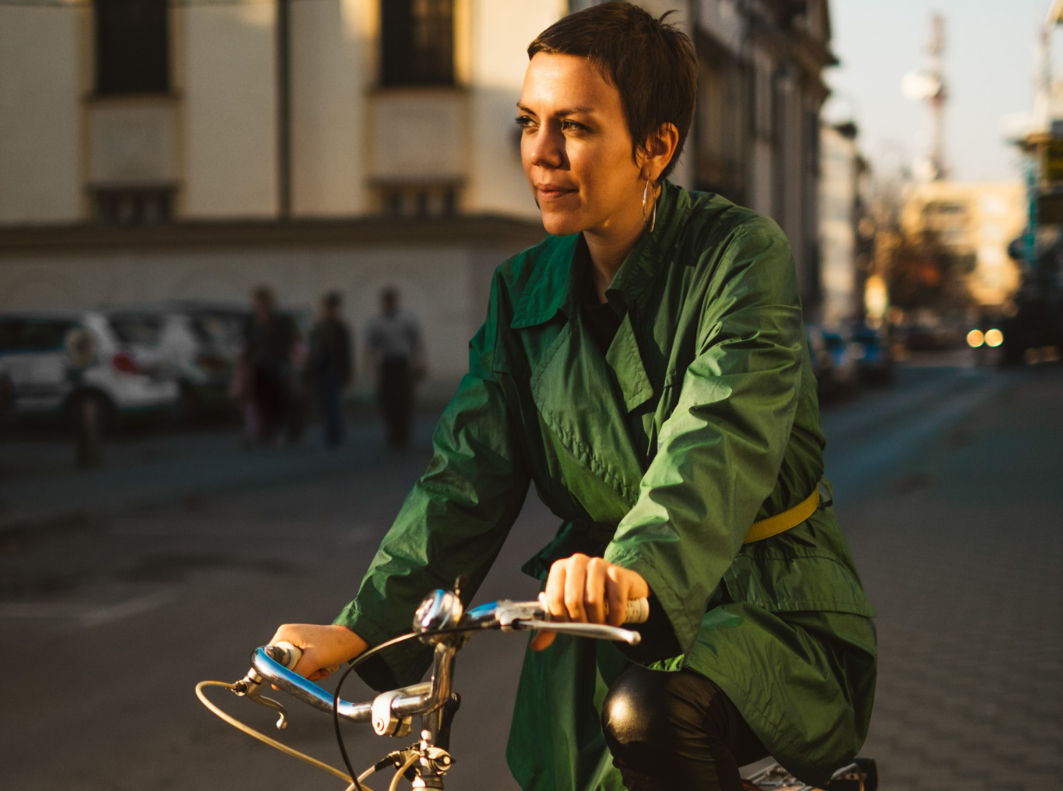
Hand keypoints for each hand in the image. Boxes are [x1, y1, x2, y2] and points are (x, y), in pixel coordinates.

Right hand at [268, 623, 367, 681]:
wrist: (354, 639)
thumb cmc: (335, 645)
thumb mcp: (313, 661)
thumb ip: (294, 673)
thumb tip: (277, 685)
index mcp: (285, 634)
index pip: (268, 658)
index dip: (276, 671)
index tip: (289, 678)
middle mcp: (287, 637)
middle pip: (282, 666)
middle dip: (298, 673)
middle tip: (313, 671)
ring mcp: (296, 643)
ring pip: (293, 669)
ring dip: (307, 674)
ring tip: (321, 669)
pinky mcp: (304, 650)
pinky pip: (302, 667)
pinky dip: (312, 671)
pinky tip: (323, 667)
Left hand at [531, 554, 648, 650]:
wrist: (619, 587)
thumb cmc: (589, 598)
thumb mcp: (568, 609)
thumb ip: (553, 625)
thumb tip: (536, 645)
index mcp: (559, 569)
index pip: (554, 599)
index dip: (562, 619)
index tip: (571, 627)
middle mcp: (576, 562)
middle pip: (572, 600)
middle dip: (580, 621)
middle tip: (588, 628)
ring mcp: (598, 564)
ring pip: (592, 601)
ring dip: (598, 621)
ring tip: (601, 625)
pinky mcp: (618, 572)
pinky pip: (615, 600)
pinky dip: (615, 617)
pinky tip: (615, 621)